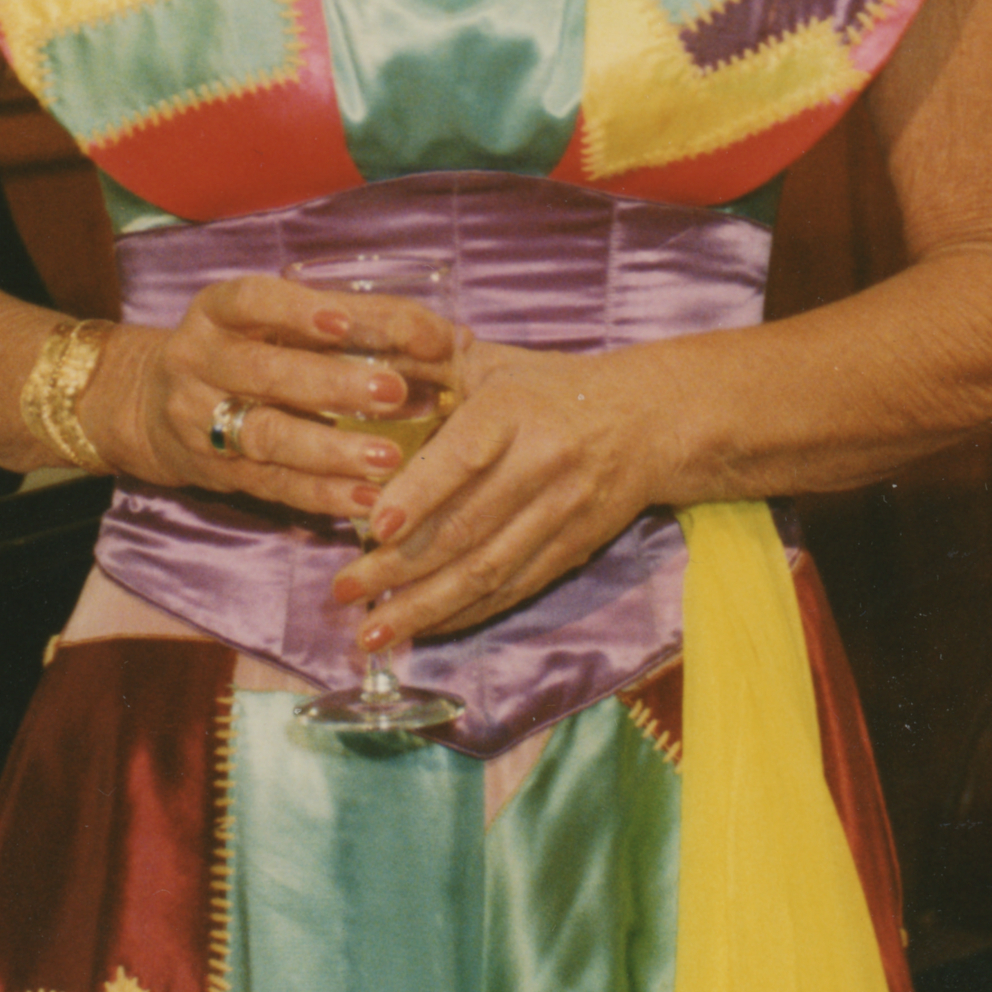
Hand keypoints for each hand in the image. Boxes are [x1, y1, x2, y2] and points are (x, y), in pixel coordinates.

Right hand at [79, 273, 458, 522]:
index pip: (252, 301)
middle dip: (332, 382)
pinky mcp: (218, 473)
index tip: (346, 321)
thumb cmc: (244, 348)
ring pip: (268, 435)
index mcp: (217, 311)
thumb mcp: (273, 321)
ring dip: (332, 448)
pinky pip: (273, 485)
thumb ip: (354, 322)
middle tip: (394, 390)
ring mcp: (202, 421)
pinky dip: (323, 494)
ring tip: (389, 456)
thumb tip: (451, 338)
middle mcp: (201, 361)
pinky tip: (368, 497)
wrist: (151, 406)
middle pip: (265, 372)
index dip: (297, 309)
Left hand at [332, 339, 668, 646]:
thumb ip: (429, 365)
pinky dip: (465, 614)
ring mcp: (560, 512)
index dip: (421, 493)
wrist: (648, 419)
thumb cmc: (551, 387)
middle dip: (399, 566)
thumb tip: (359, 367)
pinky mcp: (573, 548)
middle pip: (466, 525)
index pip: (465, 455)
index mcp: (514, 408)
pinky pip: (513, 589)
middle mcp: (541, 462)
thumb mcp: (493, 361)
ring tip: (373, 629)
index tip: (375, 526)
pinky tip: (425, 629)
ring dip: (425, 606)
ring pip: (486, 568)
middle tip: (343, 589)